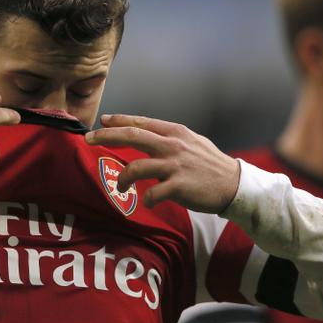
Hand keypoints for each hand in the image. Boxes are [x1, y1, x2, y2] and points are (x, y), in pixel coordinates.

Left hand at [85, 114, 239, 212]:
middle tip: (88, 138)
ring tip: (120, 186)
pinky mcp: (179, 186)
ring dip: (123, 178)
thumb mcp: (191, 141)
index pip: (141, 122)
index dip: (120, 120)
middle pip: (132, 136)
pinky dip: (147, 199)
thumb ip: (169, 138)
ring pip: (136, 167)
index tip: (103, 120)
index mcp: (175, 132)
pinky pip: (153, 193)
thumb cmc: (210, 164)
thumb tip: (146, 135)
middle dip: (106, 136)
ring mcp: (175, 165)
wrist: (234, 184)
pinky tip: (148, 202)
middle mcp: (172, 145)